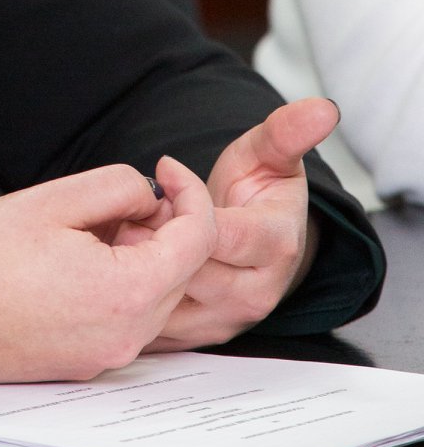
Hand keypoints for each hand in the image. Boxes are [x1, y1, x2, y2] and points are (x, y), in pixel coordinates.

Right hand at [0, 155, 215, 382]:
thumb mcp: (52, 199)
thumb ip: (117, 187)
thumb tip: (151, 197)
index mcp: (128, 292)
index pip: (199, 239)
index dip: (190, 192)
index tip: (166, 168)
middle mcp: (129, 334)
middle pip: (182, 271)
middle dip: (162, 227)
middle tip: (114, 201)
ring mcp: (109, 355)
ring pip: (156, 296)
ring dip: (140, 257)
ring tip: (85, 233)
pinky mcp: (88, 364)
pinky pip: (127, 318)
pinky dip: (119, 285)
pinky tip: (74, 265)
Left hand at [129, 97, 335, 350]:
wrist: (255, 243)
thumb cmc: (258, 193)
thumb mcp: (270, 155)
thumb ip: (287, 132)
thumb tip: (324, 109)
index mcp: (274, 247)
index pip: (217, 234)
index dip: (183, 199)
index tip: (165, 170)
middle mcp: (254, 294)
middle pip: (187, 272)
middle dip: (153, 235)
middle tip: (137, 204)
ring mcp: (225, 321)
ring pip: (165, 303)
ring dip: (137, 266)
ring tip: (129, 229)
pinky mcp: (197, 337)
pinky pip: (153, 325)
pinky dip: (129, 295)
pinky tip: (122, 261)